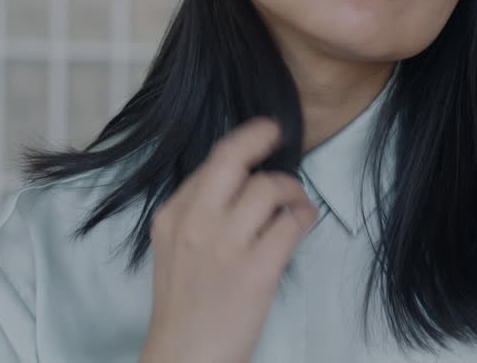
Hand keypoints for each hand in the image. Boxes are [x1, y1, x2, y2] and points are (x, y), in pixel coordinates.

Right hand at [139, 118, 319, 362]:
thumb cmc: (183, 306)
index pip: (212, 162)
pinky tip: (304, 222)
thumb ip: (195, 214)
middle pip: (234, 158)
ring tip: (295, 204)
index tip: (261, 135)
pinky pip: (291, 224)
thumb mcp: (171, 249)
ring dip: (292, 191)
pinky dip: (304, 217)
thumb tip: (236, 181)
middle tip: (277, 135)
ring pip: (269, 188)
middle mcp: (196, 223)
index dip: (243, 144)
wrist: (185, 357)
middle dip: (261, 138)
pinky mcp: (256, 271)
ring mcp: (226, 246)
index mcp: (173, 216)